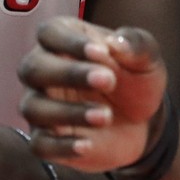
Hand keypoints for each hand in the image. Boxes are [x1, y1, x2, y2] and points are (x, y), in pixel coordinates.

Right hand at [18, 16, 169, 171]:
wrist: (141, 122)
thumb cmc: (134, 79)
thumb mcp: (146, 59)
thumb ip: (135, 45)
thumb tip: (117, 43)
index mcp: (63, 39)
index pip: (51, 33)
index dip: (72, 41)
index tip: (103, 52)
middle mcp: (43, 70)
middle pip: (33, 69)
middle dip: (68, 74)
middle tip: (108, 80)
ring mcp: (40, 106)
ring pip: (34, 108)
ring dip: (68, 112)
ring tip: (106, 116)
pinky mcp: (46, 139)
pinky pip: (39, 145)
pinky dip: (61, 146)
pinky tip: (88, 145)